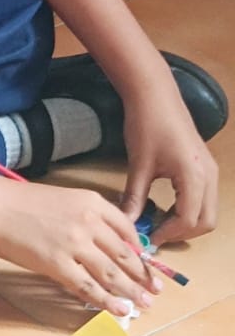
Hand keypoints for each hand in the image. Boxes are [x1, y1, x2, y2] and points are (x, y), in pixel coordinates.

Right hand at [0, 180, 160, 315]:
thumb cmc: (19, 202)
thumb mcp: (63, 200)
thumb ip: (85, 219)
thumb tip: (99, 247)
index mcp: (93, 203)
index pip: (127, 231)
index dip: (139, 252)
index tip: (146, 266)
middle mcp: (90, 223)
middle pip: (124, 255)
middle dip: (141, 276)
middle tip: (154, 292)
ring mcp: (74, 245)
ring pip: (111, 273)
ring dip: (130, 292)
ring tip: (143, 304)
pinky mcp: (57, 264)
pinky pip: (87, 286)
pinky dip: (105, 300)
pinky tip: (119, 309)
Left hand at [118, 76, 218, 243]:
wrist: (155, 95)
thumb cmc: (147, 125)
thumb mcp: (138, 165)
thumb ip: (133, 198)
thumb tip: (125, 224)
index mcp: (194, 176)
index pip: (189, 220)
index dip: (168, 234)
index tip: (147, 240)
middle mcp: (209, 175)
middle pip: (206, 222)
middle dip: (182, 234)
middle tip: (154, 236)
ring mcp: (210, 171)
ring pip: (208, 212)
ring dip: (186, 224)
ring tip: (157, 224)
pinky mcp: (204, 167)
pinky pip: (204, 199)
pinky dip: (188, 210)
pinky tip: (163, 209)